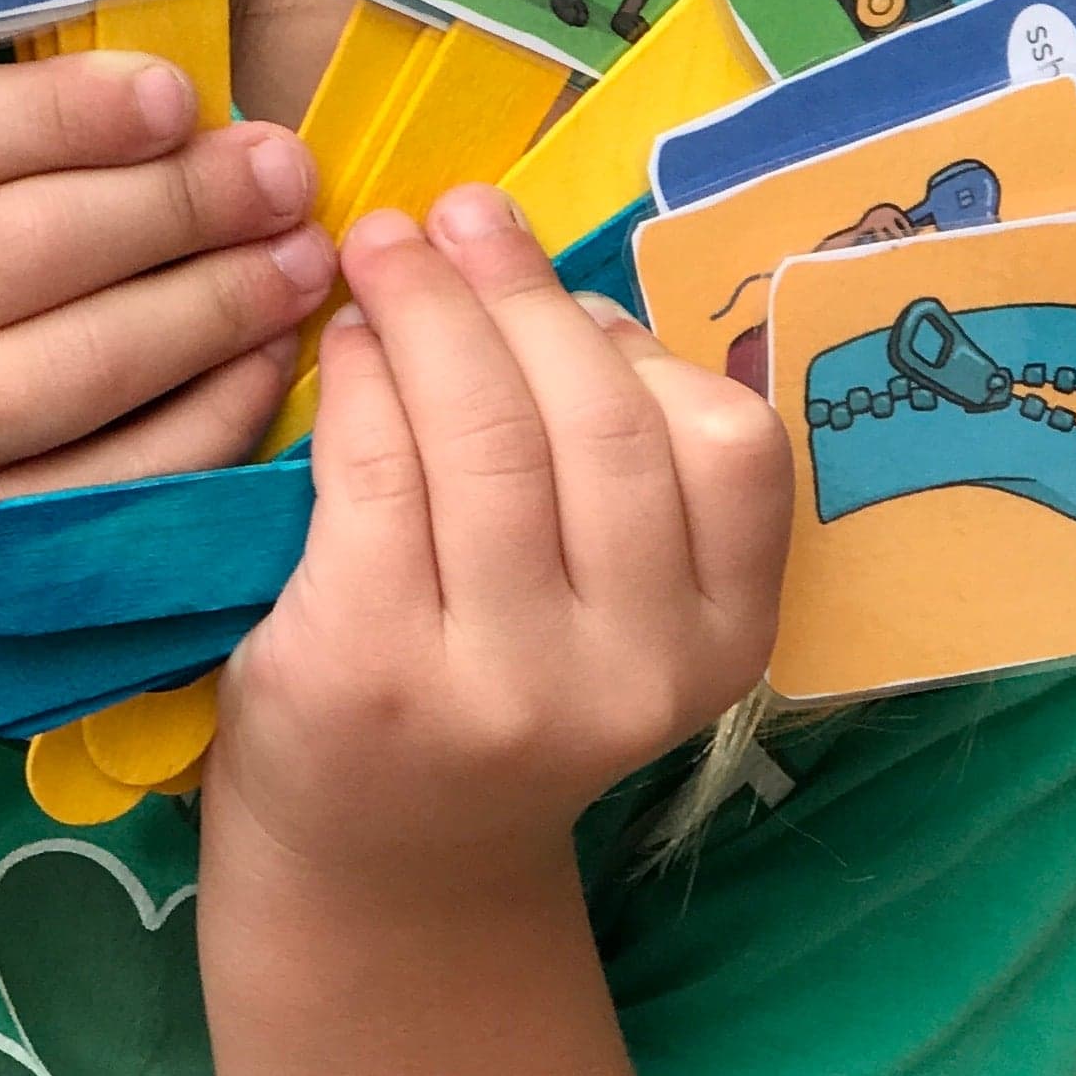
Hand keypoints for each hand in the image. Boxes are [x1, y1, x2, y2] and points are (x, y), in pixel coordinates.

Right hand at [0, 51, 333, 625]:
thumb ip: (31, 128)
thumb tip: (195, 79)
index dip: (61, 112)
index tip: (179, 94)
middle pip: (27, 248)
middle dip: (181, 202)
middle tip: (282, 171)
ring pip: (86, 365)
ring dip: (219, 302)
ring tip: (303, 255)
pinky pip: (126, 472)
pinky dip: (220, 406)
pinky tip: (274, 352)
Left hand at [208, 187, 790, 892]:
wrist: (377, 863)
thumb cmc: (494, 687)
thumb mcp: (611, 603)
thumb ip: (616, 463)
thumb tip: (547, 278)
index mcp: (720, 643)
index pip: (730, 446)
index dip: (638, 337)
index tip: (562, 274)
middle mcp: (630, 673)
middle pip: (599, 420)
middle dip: (519, 290)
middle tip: (455, 212)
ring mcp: (501, 683)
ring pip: (489, 435)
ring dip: (431, 312)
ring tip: (385, 251)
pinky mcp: (372, 673)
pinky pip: (378, 474)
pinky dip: (361, 383)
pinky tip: (346, 345)